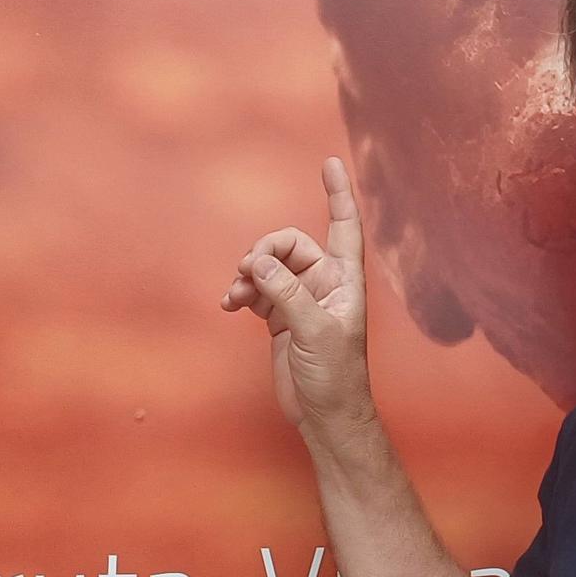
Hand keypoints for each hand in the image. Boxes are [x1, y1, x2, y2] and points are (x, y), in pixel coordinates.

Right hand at [222, 158, 373, 434]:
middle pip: (290, 245)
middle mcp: (324, 284)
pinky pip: (255, 290)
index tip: (329, 162)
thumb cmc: (335, 375)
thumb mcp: (315, 331)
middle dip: (266, 251)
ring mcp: (299, 299)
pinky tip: (231, 304)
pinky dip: (241, 292)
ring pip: (268, 267)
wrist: (324, 414)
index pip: (344, 226)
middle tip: (249, 271)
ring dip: (248, 274)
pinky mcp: (279, 317)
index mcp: (344, 280)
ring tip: (236, 294)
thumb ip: (287, 294)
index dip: (339, 194)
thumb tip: (259, 264)